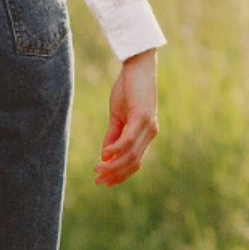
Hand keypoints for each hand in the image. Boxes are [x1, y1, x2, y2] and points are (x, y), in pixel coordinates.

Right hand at [96, 49, 159, 186]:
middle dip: (115, 174)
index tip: (105, 182)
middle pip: (133, 162)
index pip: (135, 161)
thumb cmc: (128, 88)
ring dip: (113, 165)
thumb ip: (113, 135)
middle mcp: (150, 133)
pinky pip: (128, 140)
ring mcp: (148, 126)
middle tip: (99, 181)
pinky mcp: (142, 117)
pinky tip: (104, 154)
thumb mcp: (117, 115)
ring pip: (131, 155)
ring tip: (97, 169)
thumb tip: (105, 156)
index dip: (121, 174)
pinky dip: (115, 149)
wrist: (138, 66)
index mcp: (146, 134)